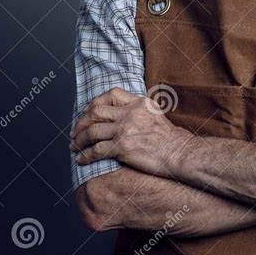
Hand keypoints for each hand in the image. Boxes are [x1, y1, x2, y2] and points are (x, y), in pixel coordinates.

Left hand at [69, 87, 188, 176]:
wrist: (181, 154)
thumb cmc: (173, 140)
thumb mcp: (156, 115)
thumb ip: (140, 112)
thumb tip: (124, 117)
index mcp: (139, 103)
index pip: (111, 95)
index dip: (95, 103)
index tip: (88, 113)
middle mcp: (130, 113)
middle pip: (96, 111)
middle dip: (81, 122)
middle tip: (75, 132)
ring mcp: (125, 129)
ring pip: (92, 131)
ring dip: (79, 140)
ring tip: (74, 147)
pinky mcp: (122, 147)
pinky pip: (96, 150)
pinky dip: (85, 155)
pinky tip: (81, 160)